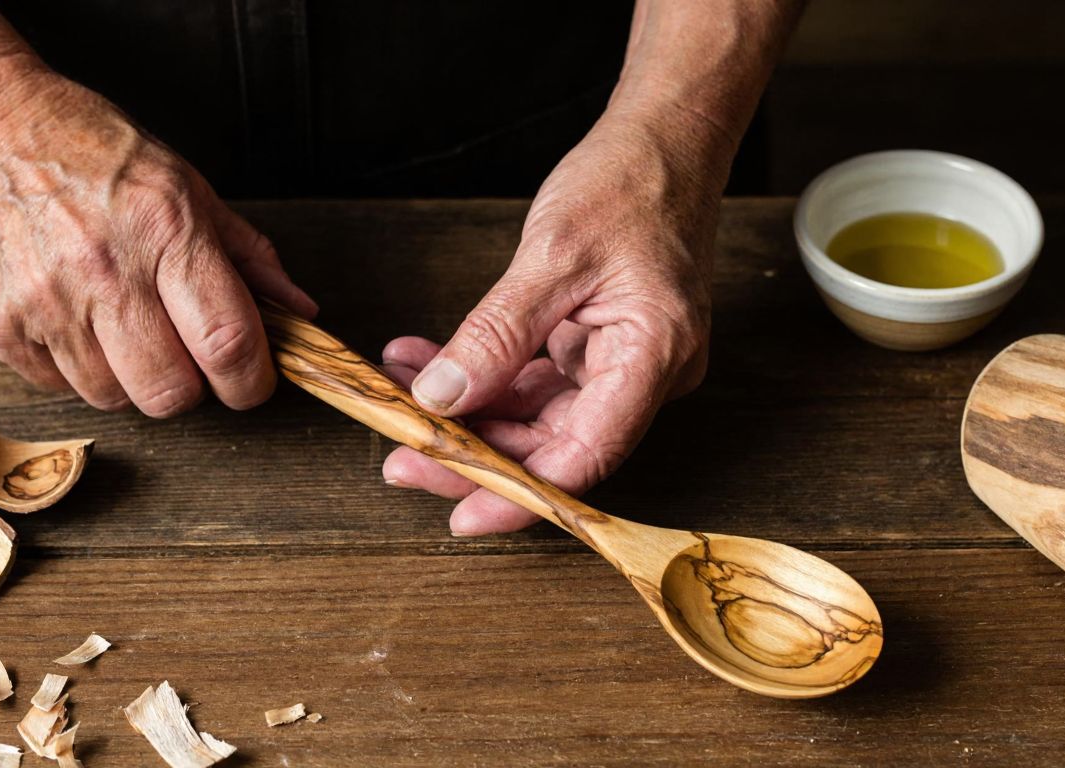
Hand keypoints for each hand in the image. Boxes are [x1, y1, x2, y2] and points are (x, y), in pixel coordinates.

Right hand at [0, 69, 314, 415]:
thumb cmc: (91, 152)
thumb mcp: (186, 185)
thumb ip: (248, 256)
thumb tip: (299, 312)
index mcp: (166, 230)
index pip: (228, 343)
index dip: (252, 381)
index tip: (251, 380)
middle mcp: (105, 271)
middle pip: (170, 392)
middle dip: (190, 387)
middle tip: (183, 354)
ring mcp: (45, 301)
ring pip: (112, 398)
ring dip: (129, 378)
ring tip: (120, 323)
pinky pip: (56, 386)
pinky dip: (74, 367)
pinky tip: (73, 317)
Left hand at [381, 110, 722, 535]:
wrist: (664, 142)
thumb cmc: (628, 183)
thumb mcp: (551, 256)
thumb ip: (495, 334)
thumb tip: (442, 398)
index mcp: (653, 357)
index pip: (583, 457)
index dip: (519, 495)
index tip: (459, 511)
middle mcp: (646, 374)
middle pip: (555, 446)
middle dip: (475, 453)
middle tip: (402, 455)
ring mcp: (622, 365)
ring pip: (537, 417)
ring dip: (468, 412)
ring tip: (401, 395)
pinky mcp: (599, 350)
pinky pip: (535, 382)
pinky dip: (483, 376)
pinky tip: (428, 363)